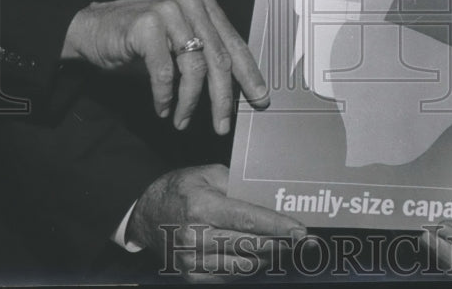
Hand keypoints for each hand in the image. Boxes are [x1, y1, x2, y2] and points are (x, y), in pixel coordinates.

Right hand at [61, 0, 267, 131]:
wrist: (92, 28)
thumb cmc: (140, 39)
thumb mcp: (179, 42)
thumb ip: (206, 55)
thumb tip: (235, 89)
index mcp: (206, 7)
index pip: (235, 44)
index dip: (250, 75)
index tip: (260, 99)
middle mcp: (191, 5)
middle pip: (219, 59)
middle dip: (223, 98)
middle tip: (223, 125)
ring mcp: (169, 13)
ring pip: (194, 68)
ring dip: (190, 102)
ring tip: (183, 121)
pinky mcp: (146, 26)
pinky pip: (164, 73)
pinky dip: (165, 97)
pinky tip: (162, 109)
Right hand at [127, 164, 306, 280]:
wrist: (147, 214)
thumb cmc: (181, 189)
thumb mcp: (208, 174)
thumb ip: (238, 185)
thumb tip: (269, 198)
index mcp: (202, 207)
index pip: (249, 220)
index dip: (278, 226)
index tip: (300, 230)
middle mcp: (197, 237)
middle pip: (251, 245)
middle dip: (281, 243)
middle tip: (304, 240)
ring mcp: (193, 261)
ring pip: (244, 265)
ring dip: (269, 257)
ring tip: (285, 246)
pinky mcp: (192, 276)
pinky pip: (231, 276)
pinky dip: (249, 266)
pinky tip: (262, 256)